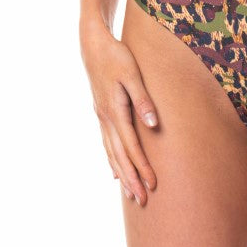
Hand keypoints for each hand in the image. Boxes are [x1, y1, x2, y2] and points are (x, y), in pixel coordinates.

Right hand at [81, 26, 158, 206]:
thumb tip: (153, 124)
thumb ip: (143, 99)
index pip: (131, 147)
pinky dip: (111, 159)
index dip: (142, 167)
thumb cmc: (116, 57)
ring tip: (130, 194)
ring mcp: (101, 117)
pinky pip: (106, 143)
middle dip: (132, 179)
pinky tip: (114, 171)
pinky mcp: (101, 113)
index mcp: (115, 111)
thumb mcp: (132, 74)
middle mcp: (106, 119)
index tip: (152, 185)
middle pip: (120, 156)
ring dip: (122, 174)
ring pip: (111, 153)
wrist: (93, 45)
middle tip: (142, 201)